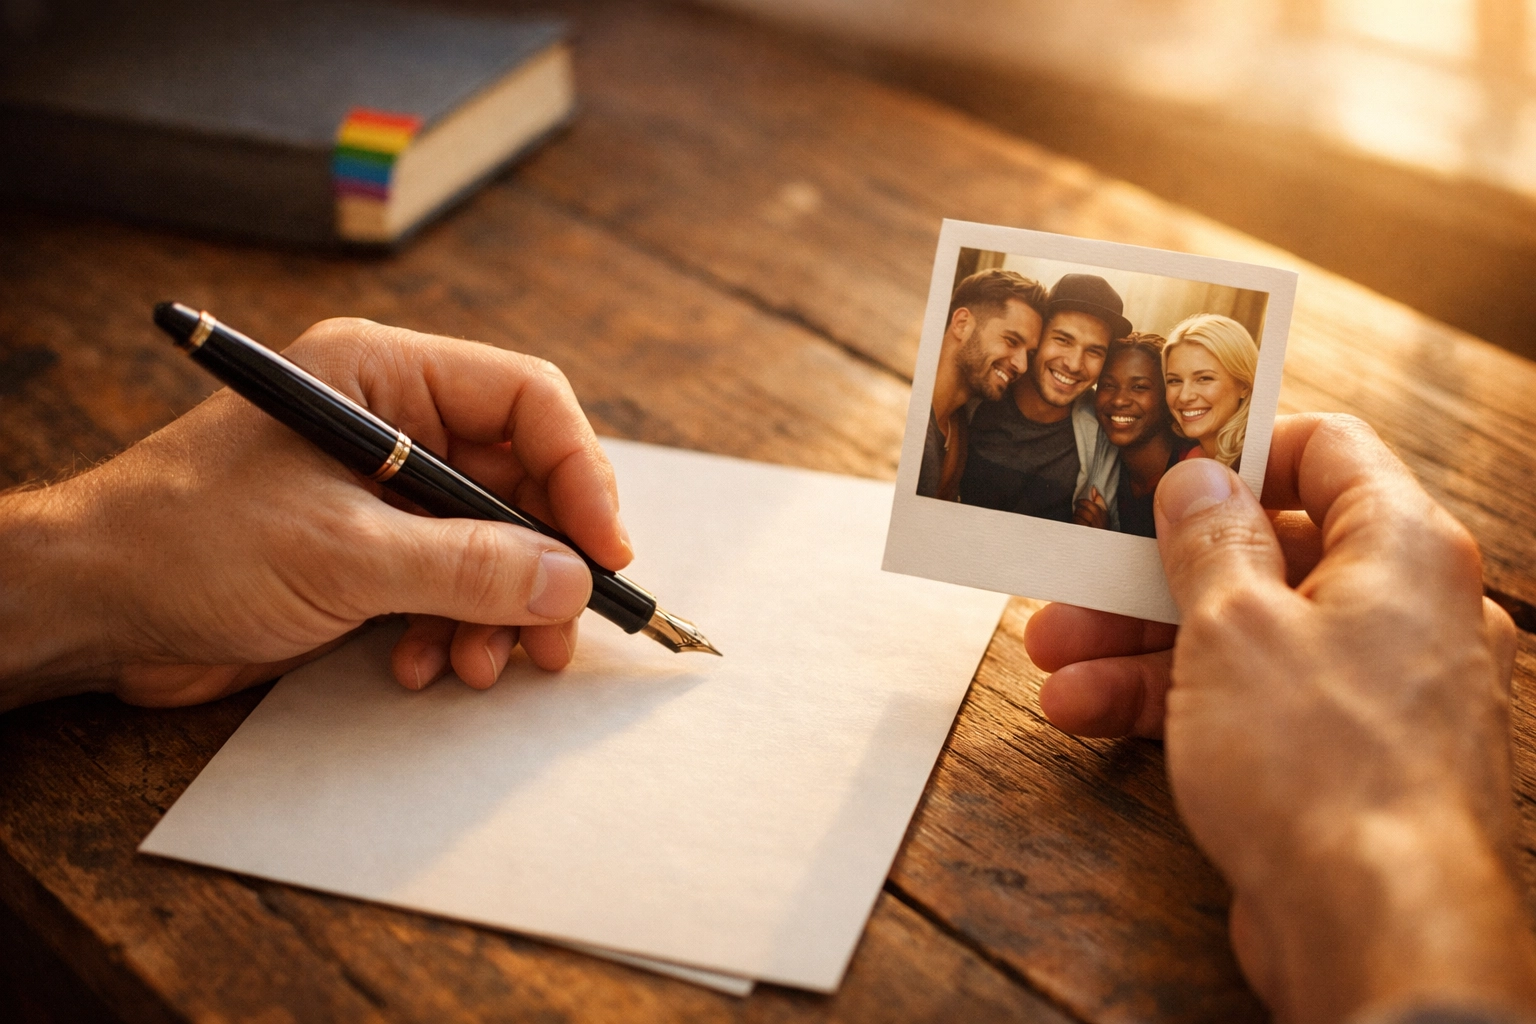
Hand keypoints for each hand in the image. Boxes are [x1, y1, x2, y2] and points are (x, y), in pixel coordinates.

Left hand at [0, 318, 631, 709]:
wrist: (89, 609)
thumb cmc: (186, 545)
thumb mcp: (341, 555)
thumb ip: (467, 567)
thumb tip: (571, 581)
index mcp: (385, 375)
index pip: (526, 400)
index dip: (579, 473)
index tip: (604, 552)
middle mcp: (392, 422)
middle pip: (518, 480)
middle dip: (542, 562)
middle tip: (560, 633)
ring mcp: (380, 490)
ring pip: (492, 541)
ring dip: (500, 609)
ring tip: (483, 665)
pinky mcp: (368, 550)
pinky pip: (450, 582)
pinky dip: (456, 627)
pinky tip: (428, 666)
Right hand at [1024, 413, 1535, 1021]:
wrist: (1377, 928)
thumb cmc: (1324, 766)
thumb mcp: (1233, 624)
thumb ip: (1210, 538)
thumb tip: (1199, 478)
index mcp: (1404, 547)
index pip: (1326, 450)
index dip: (1236, 450)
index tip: (1160, 469)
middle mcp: (1405, 609)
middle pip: (1265, 553)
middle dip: (1152, 572)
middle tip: (1075, 581)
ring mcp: (1378, 688)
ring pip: (1246, 636)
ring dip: (1141, 645)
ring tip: (1054, 662)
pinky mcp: (1346, 757)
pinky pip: (1254, 702)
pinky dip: (1177, 701)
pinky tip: (1090, 716)